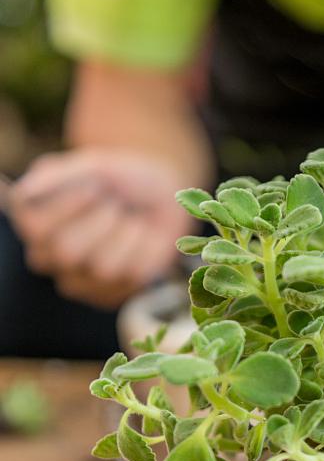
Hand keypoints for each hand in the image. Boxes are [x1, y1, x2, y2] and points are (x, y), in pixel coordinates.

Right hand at [9, 148, 195, 308]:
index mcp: (33, 224)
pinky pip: (133, 275)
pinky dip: (147, 248)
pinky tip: (144, 238)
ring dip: (127, 233)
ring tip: (131, 219)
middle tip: (115, 204)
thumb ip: (56, 176)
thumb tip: (25, 193)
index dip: (69, 205)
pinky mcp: (113, 294)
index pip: (36, 228)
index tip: (94, 186)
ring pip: (103, 268)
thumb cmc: (119, 180)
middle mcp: (49, 258)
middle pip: (67, 252)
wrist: (161, 195)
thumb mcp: (90, 165)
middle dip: (101, 219)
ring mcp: (80, 282)